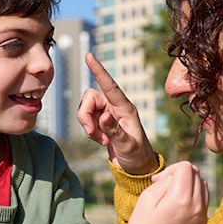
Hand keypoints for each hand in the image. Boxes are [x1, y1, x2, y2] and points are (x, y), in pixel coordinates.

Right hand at [77, 53, 157, 173]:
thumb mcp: (127, 145)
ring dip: (87, 125)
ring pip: (85, 109)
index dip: (99, 71)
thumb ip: (114, 131)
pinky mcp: (101, 121)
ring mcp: (107, 113)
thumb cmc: (137, 156)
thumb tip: (102, 117)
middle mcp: (115, 106)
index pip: (110, 86)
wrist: (136, 167)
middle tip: (92, 134)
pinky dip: (89, 130)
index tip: (89, 56)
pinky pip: (86, 119)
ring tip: (101, 140)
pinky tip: (101, 140)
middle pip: (90, 98)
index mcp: (126, 108)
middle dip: (85, 116)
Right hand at [126, 161, 207, 223]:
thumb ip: (166, 179)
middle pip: (196, 175)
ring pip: (203, 186)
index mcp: (181, 200)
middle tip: (165, 188)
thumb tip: (179, 174)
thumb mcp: (147, 196)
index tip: (159, 181)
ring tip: (172, 197)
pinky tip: (179, 208)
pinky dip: (194, 199)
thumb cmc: (142, 223)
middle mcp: (196, 209)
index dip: (171, 169)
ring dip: (189, 186)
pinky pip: (204, 202)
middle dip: (181, 176)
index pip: (186, 167)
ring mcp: (202, 219)